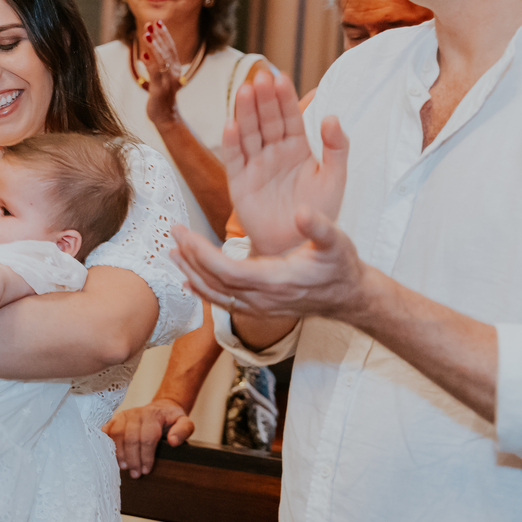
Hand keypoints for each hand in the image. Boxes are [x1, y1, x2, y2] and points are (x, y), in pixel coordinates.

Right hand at [103, 397, 194, 478]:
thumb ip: (183, 430)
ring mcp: (124, 415)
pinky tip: (108, 455)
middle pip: (130, 438)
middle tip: (135, 474)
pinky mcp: (115, 418)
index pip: (147, 438)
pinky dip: (105, 442)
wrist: (161, 408)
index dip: (145, 456)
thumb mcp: (185, 422)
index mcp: (153, 415)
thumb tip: (172, 441)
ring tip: (123, 467)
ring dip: (118, 453)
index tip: (146, 471)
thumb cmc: (171, 419)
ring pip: (116, 434)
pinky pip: (107, 430)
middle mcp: (136, 413)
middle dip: (132, 459)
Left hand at [142, 21, 183, 126]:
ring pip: (161, 60)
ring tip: (146, 34)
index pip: (170, 48)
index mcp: (174, 69)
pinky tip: (143, 55)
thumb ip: (156, 66)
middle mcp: (173, 73)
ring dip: (153, 46)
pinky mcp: (159, 90)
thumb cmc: (162, 97)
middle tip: (151, 23)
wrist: (166, 118)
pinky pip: (154, 75)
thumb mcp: (160, 79)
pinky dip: (149, 64)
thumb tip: (146, 54)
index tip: (158, 22)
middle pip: (167, 51)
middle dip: (159, 36)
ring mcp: (167, 82)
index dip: (164, 34)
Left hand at [170, 204, 370, 319]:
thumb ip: (319, 228)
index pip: (226, 270)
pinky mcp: (258, 308)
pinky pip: (223, 302)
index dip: (200, 253)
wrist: (349, 297)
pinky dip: (202, 291)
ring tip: (173, 252)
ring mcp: (258, 307)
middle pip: (214, 282)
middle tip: (172, 233)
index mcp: (274, 281)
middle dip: (189, 258)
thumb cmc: (341, 267)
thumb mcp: (337, 242)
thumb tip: (302, 212)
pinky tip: (188, 280)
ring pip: (215, 294)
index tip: (183, 234)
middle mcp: (261, 299)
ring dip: (191, 273)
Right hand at [223, 71, 349, 255]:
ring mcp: (255, 165)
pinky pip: (235, 159)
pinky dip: (231, 143)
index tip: (280, 78)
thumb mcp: (335, 178)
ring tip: (244, 91)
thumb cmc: (318, 212)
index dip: (284, 98)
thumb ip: (337, 147)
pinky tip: (231, 125)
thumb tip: (331, 117)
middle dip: (263, 99)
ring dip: (245, 113)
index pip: (289, 116)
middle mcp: (273, 152)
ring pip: (249, 134)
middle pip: (266, 120)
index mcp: (296, 147)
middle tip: (260, 77)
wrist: (298, 245)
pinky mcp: (239, 183)